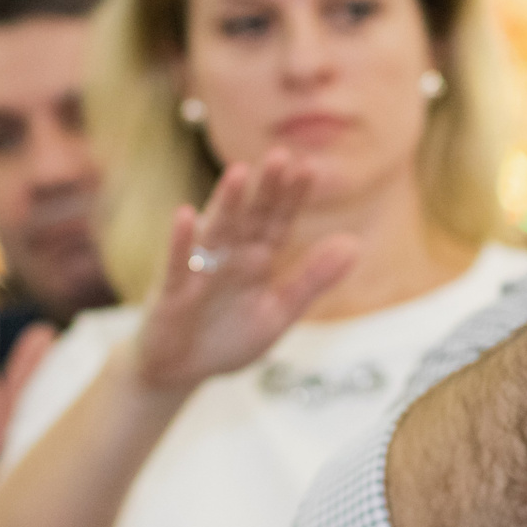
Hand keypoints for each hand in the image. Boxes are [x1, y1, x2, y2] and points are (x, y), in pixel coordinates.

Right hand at [132, 151, 357, 391]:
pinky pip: (177, 265)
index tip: (309, 168)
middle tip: (280, 156)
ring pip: (215, 233)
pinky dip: (181, 243)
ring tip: (239, 173)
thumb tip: (354, 244)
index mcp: (257, 259)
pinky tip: (185, 215)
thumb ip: (313, 279)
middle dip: (264, 190)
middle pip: (250, 218)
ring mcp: (199, 272)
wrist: (178, 371)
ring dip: (226, 204)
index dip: (292, 197)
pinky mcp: (172, 294)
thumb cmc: (227, 337)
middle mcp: (229, 257)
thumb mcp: (279, 312)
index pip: (278, 221)